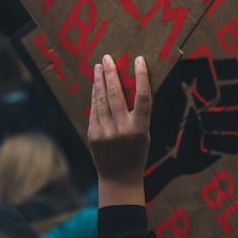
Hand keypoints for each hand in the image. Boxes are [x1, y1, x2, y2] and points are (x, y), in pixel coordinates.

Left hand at [88, 54, 151, 206]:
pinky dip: (95, 95)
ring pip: (101, 99)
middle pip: (116, 94)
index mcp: (140, 129)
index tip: (139, 60)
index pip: (143, 97)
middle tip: (108, 58)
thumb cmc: (136, 153)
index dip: (142, 77)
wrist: (119, 178)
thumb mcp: (145, 134)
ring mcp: (105, 132)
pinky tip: (95, 84)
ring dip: (99, 80)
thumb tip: (134, 84)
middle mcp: (122, 129)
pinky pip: (94, 110)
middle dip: (111, 73)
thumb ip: (139, 113)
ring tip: (99, 66)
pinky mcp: (92, 134)